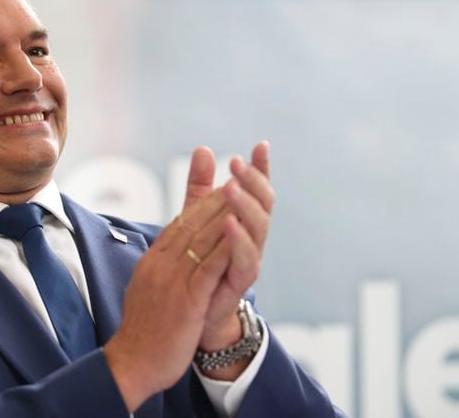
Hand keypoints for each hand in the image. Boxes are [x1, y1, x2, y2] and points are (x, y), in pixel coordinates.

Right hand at [103, 187, 238, 410]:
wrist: (131, 363)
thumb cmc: (144, 328)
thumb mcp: (150, 286)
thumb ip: (163, 261)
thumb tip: (172, 243)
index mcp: (154, 260)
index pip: (181, 222)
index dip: (203, 201)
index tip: (222, 184)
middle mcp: (161, 264)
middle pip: (192, 223)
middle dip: (217, 198)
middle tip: (238, 175)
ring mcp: (172, 281)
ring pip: (201, 239)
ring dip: (223, 213)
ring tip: (242, 191)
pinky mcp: (186, 301)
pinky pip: (208, 269)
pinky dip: (224, 247)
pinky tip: (238, 231)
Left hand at [183, 143, 273, 365]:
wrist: (195, 312)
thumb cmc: (199, 262)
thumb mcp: (196, 218)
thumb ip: (200, 187)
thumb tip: (203, 149)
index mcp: (244, 220)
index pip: (257, 189)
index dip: (261, 168)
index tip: (260, 145)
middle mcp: (253, 237)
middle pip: (263, 204)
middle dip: (253, 181)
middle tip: (236, 163)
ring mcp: (250, 258)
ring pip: (258, 228)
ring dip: (246, 206)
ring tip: (232, 187)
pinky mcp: (241, 280)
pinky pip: (245, 258)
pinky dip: (238, 240)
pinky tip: (228, 223)